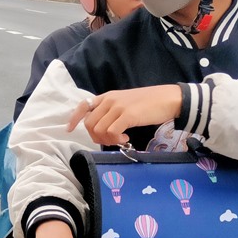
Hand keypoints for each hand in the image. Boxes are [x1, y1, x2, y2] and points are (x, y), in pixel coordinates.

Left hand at [67, 85, 181, 145]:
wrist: (168, 98)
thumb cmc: (148, 103)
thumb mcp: (125, 103)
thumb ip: (112, 111)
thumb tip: (103, 129)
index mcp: (107, 97)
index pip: (83, 105)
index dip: (74, 118)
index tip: (69, 129)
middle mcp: (109, 100)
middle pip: (89, 123)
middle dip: (96, 137)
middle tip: (109, 141)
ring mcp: (118, 107)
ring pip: (98, 129)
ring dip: (107, 140)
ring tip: (120, 139)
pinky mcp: (128, 115)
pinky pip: (111, 132)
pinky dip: (116, 139)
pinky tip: (126, 138)